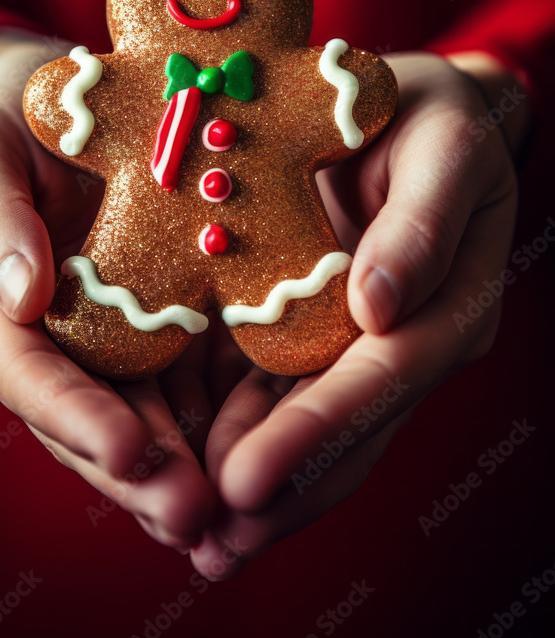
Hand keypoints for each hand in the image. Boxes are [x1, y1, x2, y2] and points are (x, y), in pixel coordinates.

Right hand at [0, 34, 216, 548]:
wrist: (63, 106)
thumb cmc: (8, 122)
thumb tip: (19, 297)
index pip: (31, 375)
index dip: (74, 417)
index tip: (127, 451)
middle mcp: (52, 341)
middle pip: (89, 419)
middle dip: (137, 472)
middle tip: (193, 514)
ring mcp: (107, 340)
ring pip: (141, 416)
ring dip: (180, 466)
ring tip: (227, 507)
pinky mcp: (160, 325)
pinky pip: (186, 380)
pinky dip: (213, 421)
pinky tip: (254, 448)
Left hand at [188, 51, 524, 578]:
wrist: (411, 110)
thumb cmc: (431, 116)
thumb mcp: (445, 149)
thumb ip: (423, 224)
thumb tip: (380, 310)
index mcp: (451, 300)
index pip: (385, 375)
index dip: (318, 429)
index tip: (249, 477)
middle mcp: (413, 336)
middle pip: (352, 426)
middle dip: (284, 483)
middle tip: (213, 542)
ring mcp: (367, 342)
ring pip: (319, 426)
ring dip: (268, 485)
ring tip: (203, 541)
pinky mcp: (324, 331)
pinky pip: (287, 391)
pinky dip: (248, 433)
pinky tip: (201, 468)